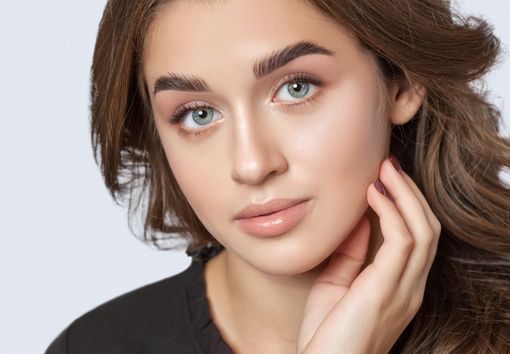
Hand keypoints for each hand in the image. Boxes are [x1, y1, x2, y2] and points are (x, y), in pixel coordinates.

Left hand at [297, 156, 440, 353]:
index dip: (407, 205)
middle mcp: (410, 288)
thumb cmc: (325, 333)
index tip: (385, 178)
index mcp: (401, 288)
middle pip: (428, 228)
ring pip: (423, 230)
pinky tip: (372, 193)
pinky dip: (391, 211)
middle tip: (389, 165)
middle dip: (410, 193)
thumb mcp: (337, 284)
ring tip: (384, 170)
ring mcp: (403, 291)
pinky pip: (402, 241)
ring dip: (404, 194)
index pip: (418, 238)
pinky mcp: (387, 291)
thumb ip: (353, 254)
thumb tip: (359, 221)